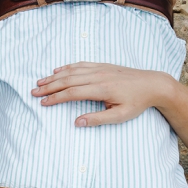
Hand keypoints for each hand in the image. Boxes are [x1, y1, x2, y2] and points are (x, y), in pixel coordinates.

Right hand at [32, 62, 176, 126]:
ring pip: (71, 71)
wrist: (153, 84)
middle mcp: (98, 76)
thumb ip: (98, 119)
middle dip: (48, 86)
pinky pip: (80, 64)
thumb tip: (77, 122)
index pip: (72, 93)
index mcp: (102, 89)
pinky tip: (57, 70)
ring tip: (40, 82)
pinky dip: (66, 67)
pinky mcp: (102, 65)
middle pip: (67, 80)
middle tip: (33, 92)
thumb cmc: (138, 102)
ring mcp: (100, 68)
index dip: (55, 98)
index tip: (43, 103)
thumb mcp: (120, 116)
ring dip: (54, 77)